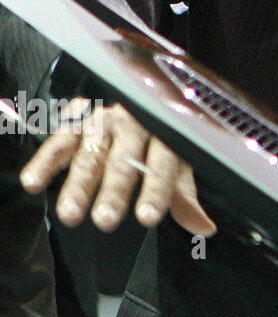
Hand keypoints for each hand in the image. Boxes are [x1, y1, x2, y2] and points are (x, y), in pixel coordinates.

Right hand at [19, 98, 215, 235]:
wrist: (139, 88)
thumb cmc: (160, 134)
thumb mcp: (179, 159)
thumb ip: (184, 195)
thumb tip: (203, 228)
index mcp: (166, 136)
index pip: (163, 165)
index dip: (156, 191)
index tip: (147, 216)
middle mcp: (135, 127)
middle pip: (124, 162)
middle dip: (115, 191)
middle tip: (106, 219)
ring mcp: (104, 123)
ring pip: (90, 155)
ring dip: (78, 185)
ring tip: (70, 213)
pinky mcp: (76, 120)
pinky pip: (59, 141)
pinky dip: (45, 161)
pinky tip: (35, 181)